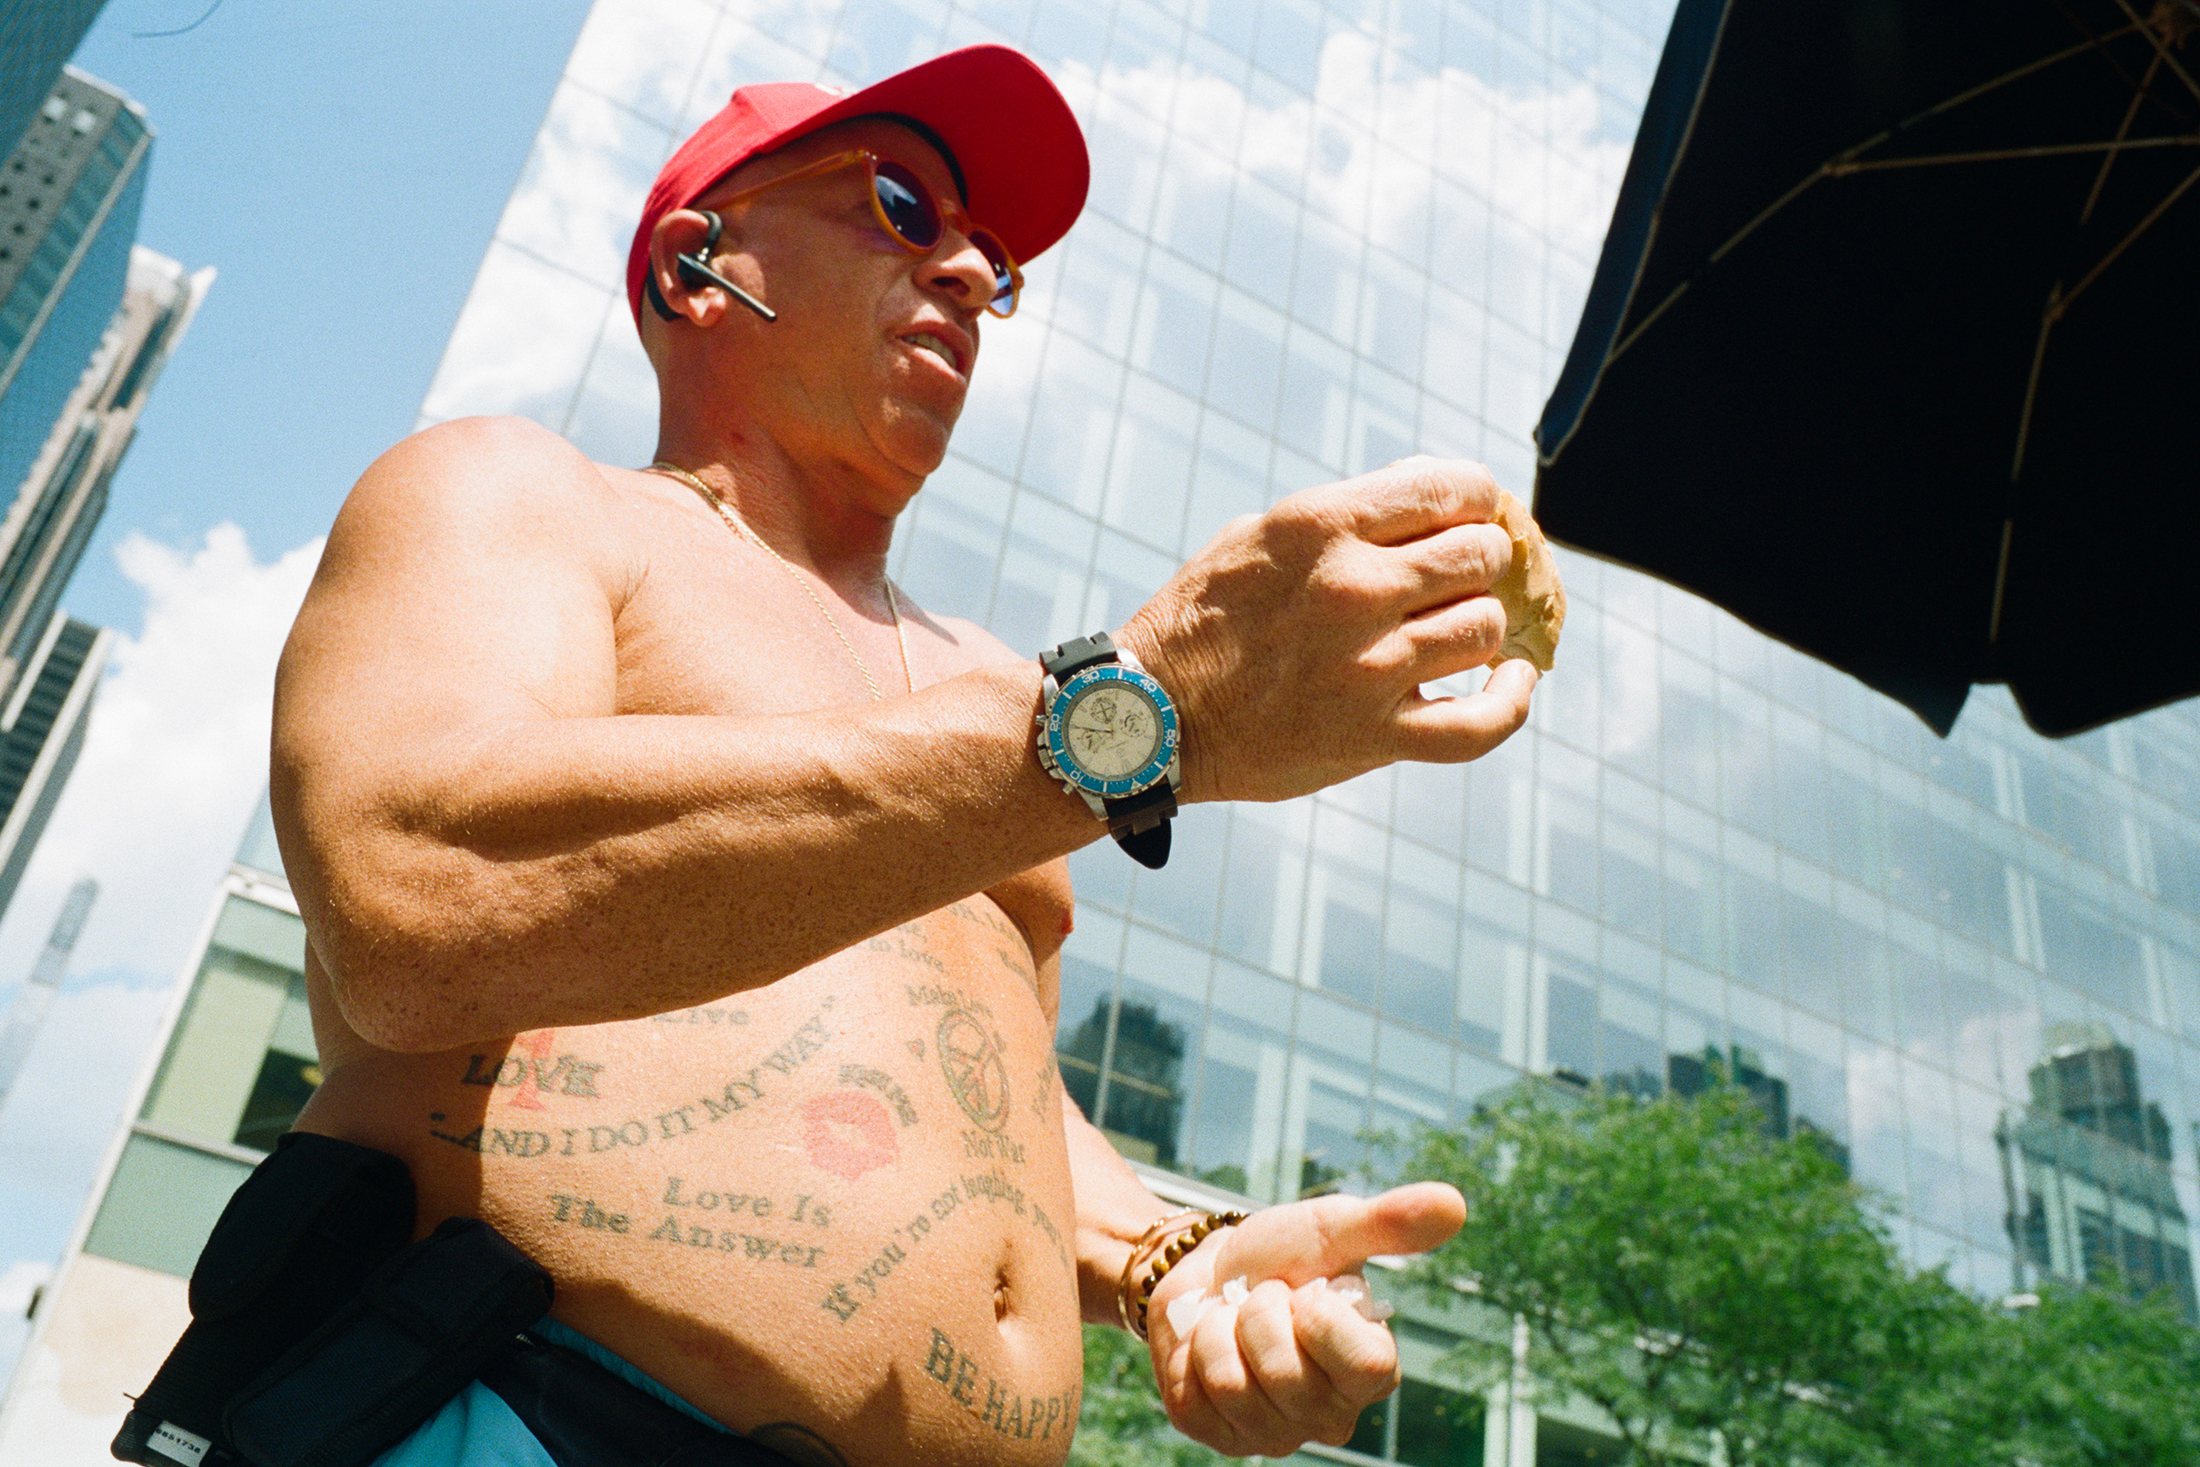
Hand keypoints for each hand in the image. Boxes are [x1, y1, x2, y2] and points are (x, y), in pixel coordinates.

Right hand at [1115, 457, 1536, 804]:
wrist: (1149, 718)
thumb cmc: (1202, 620)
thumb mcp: (1259, 534)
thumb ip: (1344, 513)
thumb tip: (1431, 493)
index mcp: (1322, 526)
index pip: (1453, 487)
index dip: (1477, 500)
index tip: (1467, 519)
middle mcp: (1353, 589)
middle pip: (1480, 556)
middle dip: (1481, 562)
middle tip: (1457, 579)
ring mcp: (1367, 668)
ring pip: (1485, 628)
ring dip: (1480, 626)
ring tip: (1453, 632)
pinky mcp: (1373, 737)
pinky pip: (1481, 722)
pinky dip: (1511, 700)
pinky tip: (1513, 681)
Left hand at [1143, 1183, 1466, 1457]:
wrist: (1208, 1269)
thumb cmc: (1281, 1254)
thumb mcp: (1332, 1229)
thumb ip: (1390, 1223)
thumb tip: (1453, 1204)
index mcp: (1372, 1371)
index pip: (1365, 1364)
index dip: (1322, 1314)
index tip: (1309, 1288)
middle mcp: (1329, 1416)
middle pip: (1286, 1376)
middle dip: (1259, 1312)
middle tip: (1264, 1298)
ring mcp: (1272, 1434)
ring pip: (1233, 1386)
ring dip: (1220, 1330)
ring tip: (1234, 1319)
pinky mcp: (1216, 1435)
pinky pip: (1191, 1400)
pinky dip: (1187, 1353)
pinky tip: (1205, 1344)